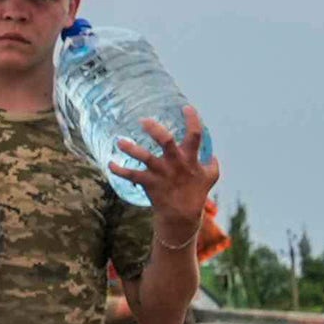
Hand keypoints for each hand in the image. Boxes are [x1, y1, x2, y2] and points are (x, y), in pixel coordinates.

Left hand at [112, 107, 220, 237]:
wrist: (182, 216)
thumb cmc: (196, 193)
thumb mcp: (211, 178)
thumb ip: (212, 165)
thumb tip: (213, 155)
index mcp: (190, 158)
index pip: (194, 135)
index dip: (192, 120)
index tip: (186, 107)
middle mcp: (174, 163)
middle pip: (165, 141)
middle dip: (154, 129)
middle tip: (143, 120)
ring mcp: (161, 173)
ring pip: (144, 157)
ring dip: (131, 148)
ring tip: (119, 141)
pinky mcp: (149, 183)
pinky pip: (131, 176)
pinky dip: (119, 170)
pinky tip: (110, 164)